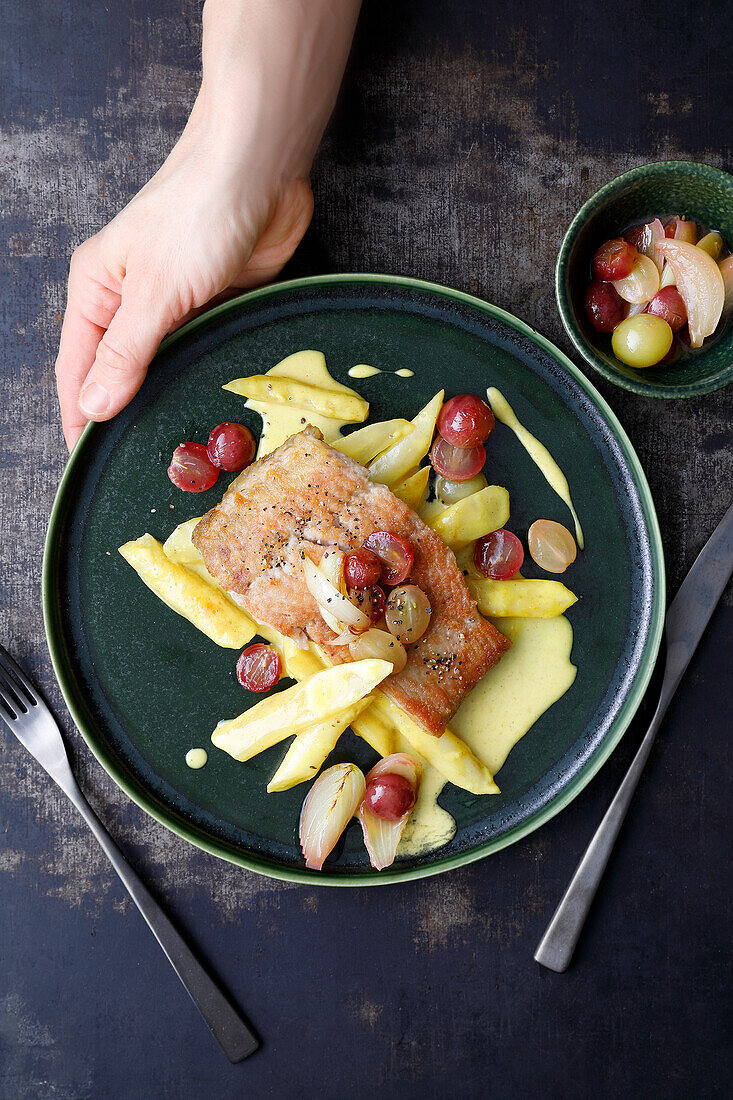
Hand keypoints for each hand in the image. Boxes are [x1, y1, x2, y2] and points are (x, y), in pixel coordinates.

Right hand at [55, 116, 312, 448]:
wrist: (261, 166)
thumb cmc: (198, 209)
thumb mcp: (156, 291)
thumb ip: (126, 353)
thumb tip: (94, 406)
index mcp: (98, 289)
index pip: (79, 369)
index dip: (81, 417)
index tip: (90, 460)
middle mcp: (131, 298)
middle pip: (122, 371)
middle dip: (130, 412)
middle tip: (143, 463)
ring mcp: (176, 302)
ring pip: (166, 364)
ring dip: (173, 395)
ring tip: (183, 445)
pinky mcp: (217, 302)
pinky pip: (205, 349)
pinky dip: (208, 373)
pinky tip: (214, 404)